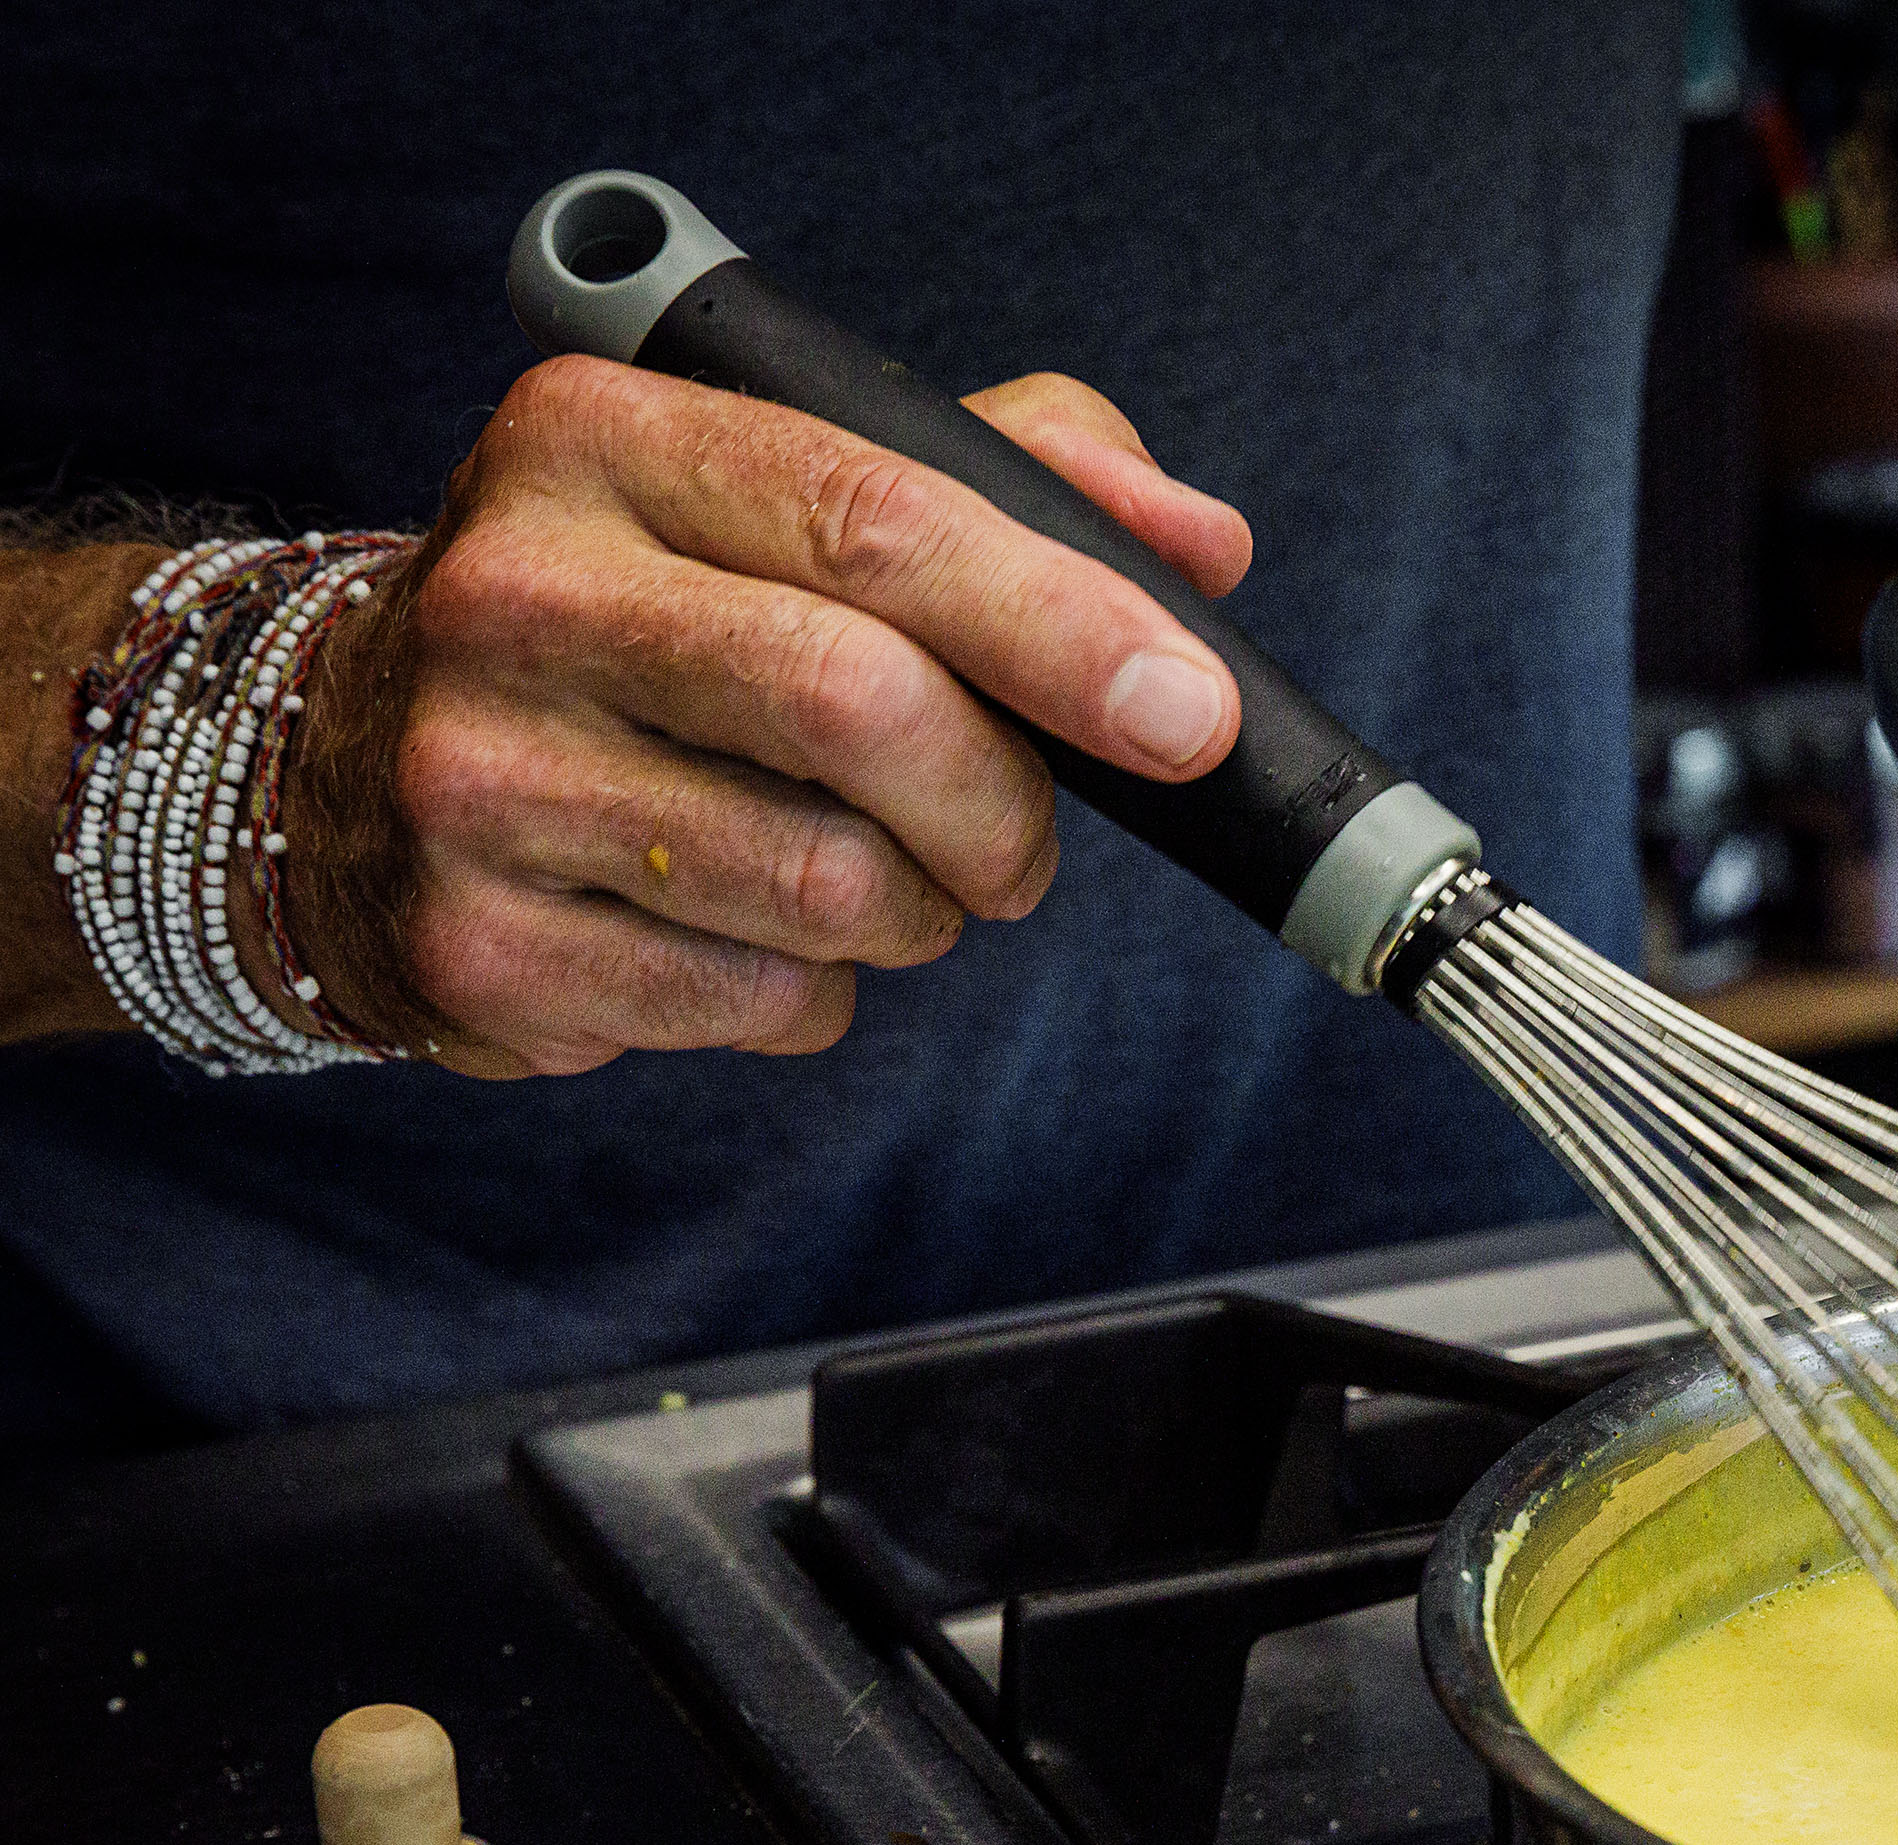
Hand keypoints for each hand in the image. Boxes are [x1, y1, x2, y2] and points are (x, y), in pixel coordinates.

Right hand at [280, 363, 1253, 1074]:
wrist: (351, 765)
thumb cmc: (653, 617)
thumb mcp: (794, 492)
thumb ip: (1013, 478)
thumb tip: (1199, 545)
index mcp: (602, 442)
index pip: (877, 522)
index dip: (1063, 629)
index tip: (1191, 716)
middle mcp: (513, 593)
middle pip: (859, 706)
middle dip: (1002, 803)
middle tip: (1018, 843)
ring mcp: (475, 778)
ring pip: (829, 886)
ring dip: (918, 912)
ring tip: (875, 877)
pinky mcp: (480, 946)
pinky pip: (761, 1003)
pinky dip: (815, 993)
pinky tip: (748, 932)